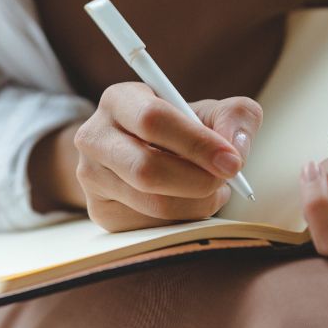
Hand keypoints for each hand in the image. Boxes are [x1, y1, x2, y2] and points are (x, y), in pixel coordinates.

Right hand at [73, 81, 261, 231]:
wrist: (147, 153)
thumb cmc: (183, 129)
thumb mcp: (211, 112)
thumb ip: (235, 117)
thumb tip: (235, 148)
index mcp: (119, 100)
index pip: (153, 120)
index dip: (196, 143)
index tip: (232, 161)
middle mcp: (94, 137)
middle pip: (147, 169)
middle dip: (198, 180)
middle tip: (227, 180)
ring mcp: (92, 178)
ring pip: (153, 204)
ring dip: (197, 203)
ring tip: (212, 189)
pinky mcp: (100, 212)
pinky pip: (151, 227)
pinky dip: (184, 220)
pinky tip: (189, 202)